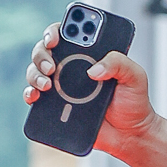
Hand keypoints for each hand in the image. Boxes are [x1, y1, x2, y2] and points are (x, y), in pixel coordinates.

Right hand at [24, 24, 158, 157]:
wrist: (131, 135)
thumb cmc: (134, 103)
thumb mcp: (135, 77)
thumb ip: (119, 63)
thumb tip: (94, 69)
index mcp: (88, 54)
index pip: (66, 33)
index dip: (56, 30)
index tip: (56, 38)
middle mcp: (71, 67)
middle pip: (45, 50)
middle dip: (42, 54)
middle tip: (51, 67)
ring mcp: (62, 87)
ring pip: (36, 71)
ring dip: (35, 74)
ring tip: (47, 84)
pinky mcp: (57, 107)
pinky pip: (36, 97)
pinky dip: (30, 94)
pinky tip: (35, 96)